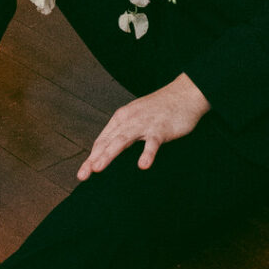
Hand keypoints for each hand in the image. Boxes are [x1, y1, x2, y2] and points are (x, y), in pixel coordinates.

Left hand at [77, 72, 207, 178]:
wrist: (185, 93)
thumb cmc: (159, 108)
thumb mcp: (137, 117)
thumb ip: (124, 132)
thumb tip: (109, 150)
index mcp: (122, 118)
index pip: (102, 140)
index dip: (91, 157)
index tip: (83, 173)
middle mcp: (129, 120)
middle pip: (108, 142)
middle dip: (94, 159)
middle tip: (83, 175)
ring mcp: (144, 124)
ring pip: (123, 140)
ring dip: (109, 154)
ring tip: (98, 168)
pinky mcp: (160, 129)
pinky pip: (153, 143)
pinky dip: (147, 154)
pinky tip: (143, 165)